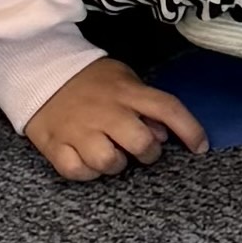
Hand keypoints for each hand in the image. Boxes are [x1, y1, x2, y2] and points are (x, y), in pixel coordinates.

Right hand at [23, 54, 206, 180]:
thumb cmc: (90, 79)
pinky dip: (86, 173)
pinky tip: (88, 162)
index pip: (167, 108)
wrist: (40, 70)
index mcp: (127, 92)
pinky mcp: (55, 145)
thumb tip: (163, 134)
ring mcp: (79, 129)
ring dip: (115, 165)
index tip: (201, 147)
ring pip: (108, 162)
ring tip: (111, 155)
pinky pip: (77, 171)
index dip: (189, 129)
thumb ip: (144, 106)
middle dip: (148, 154)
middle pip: (140, 142)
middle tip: (142, 151)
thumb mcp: (123, 80)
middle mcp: (106, 111)